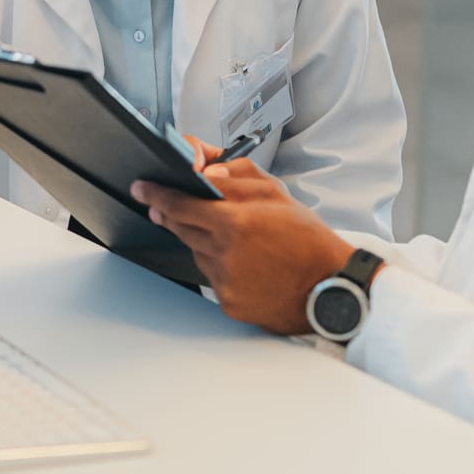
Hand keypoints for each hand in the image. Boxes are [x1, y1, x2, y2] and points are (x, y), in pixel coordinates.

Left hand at [132, 148, 356, 335]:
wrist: (331, 287)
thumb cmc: (308, 240)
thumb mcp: (277, 194)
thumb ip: (237, 176)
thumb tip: (206, 171)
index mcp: (235, 223)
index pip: (180, 204)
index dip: (156, 194)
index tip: (142, 189)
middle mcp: (225, 254)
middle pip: (181, 228)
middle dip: (174, 214)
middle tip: (172, 206)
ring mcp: (224, 281)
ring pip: (196, 252)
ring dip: (204, 240)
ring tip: (238, 239)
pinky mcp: (228, 302)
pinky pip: (210, 277)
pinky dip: (219, 266)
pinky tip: (245, 263)